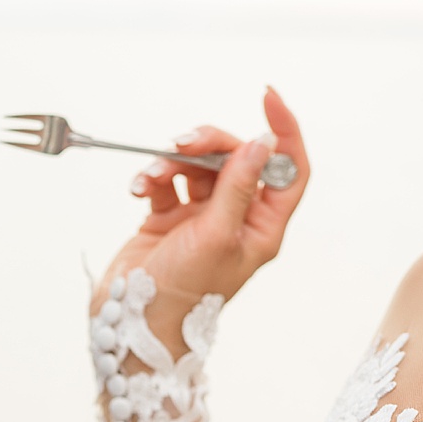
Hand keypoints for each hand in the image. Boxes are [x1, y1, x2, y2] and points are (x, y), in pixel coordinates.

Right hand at [97, 88, 309, 345]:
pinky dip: (151, 178)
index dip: (284, 130)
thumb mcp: (216, 236)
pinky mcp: (168, 219)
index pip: (287, 168)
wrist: (135, 324)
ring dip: (172, 162)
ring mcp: (201, 218)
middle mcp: (235, 219)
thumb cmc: (183, 294)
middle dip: (209, 144)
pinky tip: (138, 188)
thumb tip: (263, 142)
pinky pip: (165, 182)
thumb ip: (238, 186)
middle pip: (236, 158)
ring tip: (152, 176)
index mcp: (262, 227)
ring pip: (196, 167)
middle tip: (183, 143)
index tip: (266, 97)